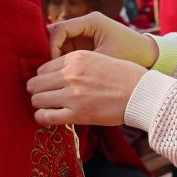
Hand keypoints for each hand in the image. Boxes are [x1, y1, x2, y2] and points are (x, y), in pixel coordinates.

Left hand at [27, 50, 146, 125]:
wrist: (141, 92)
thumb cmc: (124, 76)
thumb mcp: (98, 58)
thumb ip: (76, 64)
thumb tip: (58, 74)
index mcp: (76, 58)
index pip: (43, 68)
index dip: (44, 79)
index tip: (49, 86)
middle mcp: (71, 74)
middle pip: (35, 84)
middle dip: (38, 91)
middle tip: (45, 97)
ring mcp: (72, 94)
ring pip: (36, 99)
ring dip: (40, 104)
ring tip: (48, 107)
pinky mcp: (77, 114)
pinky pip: (45, 116)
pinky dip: (42, 118)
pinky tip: (47, 118)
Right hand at [47, 11, 158, 65]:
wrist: (150, 55)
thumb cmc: (131, 55)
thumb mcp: (105, 60)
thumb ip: (81, 64)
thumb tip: (54, 74)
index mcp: (91, 21)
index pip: (60, 29)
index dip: (52, 47)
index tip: (52, 66)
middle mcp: (86, 23)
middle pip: (57, 34)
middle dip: (50, 53)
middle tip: (46, 73)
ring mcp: (86, 33)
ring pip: (61, 43)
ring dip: (56, 58)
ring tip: (54, 76)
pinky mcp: (87, 43)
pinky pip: (69, 50)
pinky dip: (64, 62)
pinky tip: (63, 76)